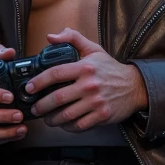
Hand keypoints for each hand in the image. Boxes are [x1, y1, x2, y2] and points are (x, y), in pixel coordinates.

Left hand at [28, 28, 147, 130]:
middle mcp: (89, 85)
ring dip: (51, 119)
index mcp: (85, 67)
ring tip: (46, 118)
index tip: (29, 88)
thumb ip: (72, 39)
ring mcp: (96, 102)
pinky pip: (79, 125)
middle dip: (41, 105)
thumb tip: (50, 37)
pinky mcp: (102, 115)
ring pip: (66, 115)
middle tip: (34, 107)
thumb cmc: (110, 68)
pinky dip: (68, 127)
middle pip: (57, 98)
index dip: (38, 82)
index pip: (55, 73)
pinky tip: (63, 124)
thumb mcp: (93, 49)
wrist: (134, 86)